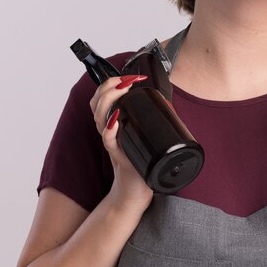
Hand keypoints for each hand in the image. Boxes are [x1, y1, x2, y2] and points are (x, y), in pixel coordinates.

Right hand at [90, 75, 153, 213]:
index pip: (101, 97)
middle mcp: (108, 130)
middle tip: (127, 81)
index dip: (111, 83)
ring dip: (109, 100)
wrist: (135, 189)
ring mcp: (112, 142)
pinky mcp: (118, 156)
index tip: (130, 77)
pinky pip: (108, 141)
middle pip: (97, 102)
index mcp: (113, 122)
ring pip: (99, 117)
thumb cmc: (139, 161)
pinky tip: (115, 122)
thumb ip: (149, 120)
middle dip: (110, 86)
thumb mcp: (141, 135)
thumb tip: (169, 103)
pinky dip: (110, 130)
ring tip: (122, 91)